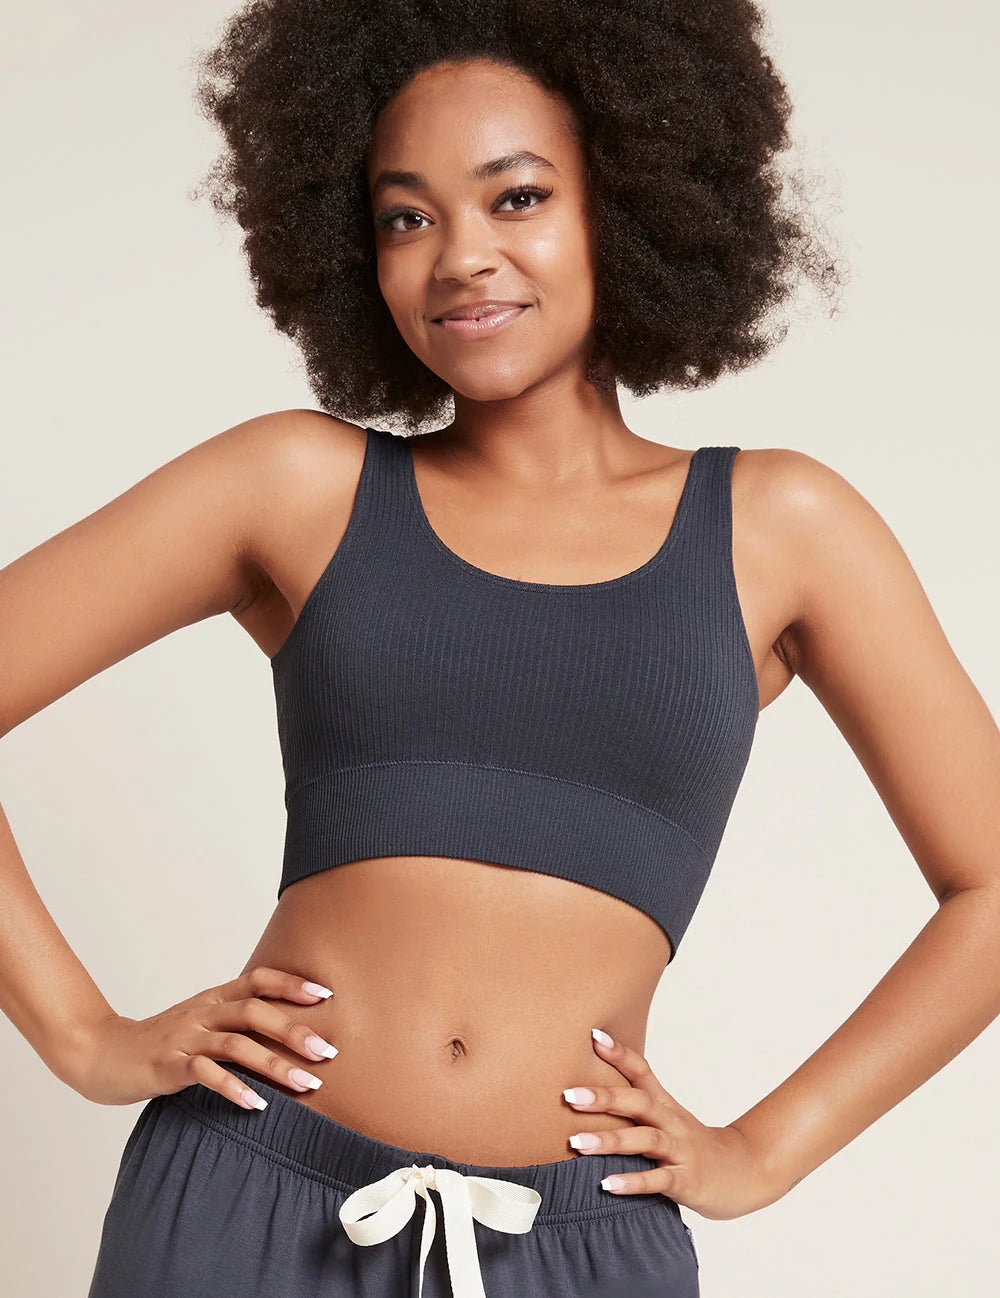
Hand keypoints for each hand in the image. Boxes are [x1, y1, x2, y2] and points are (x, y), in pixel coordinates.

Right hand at [70, 966, 340, 1108]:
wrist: (101, 1053)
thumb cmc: (160, 1043)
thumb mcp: (200, 1023)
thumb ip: (234, 1022)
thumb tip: (285, 1033)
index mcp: (213, 998)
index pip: (257, 980)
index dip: (291, 984)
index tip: (326, 995)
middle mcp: (202, 1012)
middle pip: (254, 1011)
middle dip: (294, 1030)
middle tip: (328, 1051)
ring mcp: (184, 1038)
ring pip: (235, 1044)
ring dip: (274, 1064)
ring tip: (306, 1084)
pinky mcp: (167, 1066)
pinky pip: (204, 1075)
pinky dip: (233, 1088)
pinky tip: (256, 1104)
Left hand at [562, 1029, 783, 1219]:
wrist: (744, 1172)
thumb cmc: (693, 1145)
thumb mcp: (668, 1119)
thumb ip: (635, 1106)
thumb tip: (591, 1091)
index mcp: (665, 1105)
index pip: (642, 1071)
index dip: (620, 1054)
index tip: (593, 1036)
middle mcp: (672, 1122)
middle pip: (639, 1103)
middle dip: (604, 1098)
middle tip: (569, 1096)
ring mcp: (681, 1150)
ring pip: (646, 1140)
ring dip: (611, 1140)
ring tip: (577, 1143)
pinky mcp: (687, 1181)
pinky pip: (658, 1180)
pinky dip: (633, 1181)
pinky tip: (608, 1184)